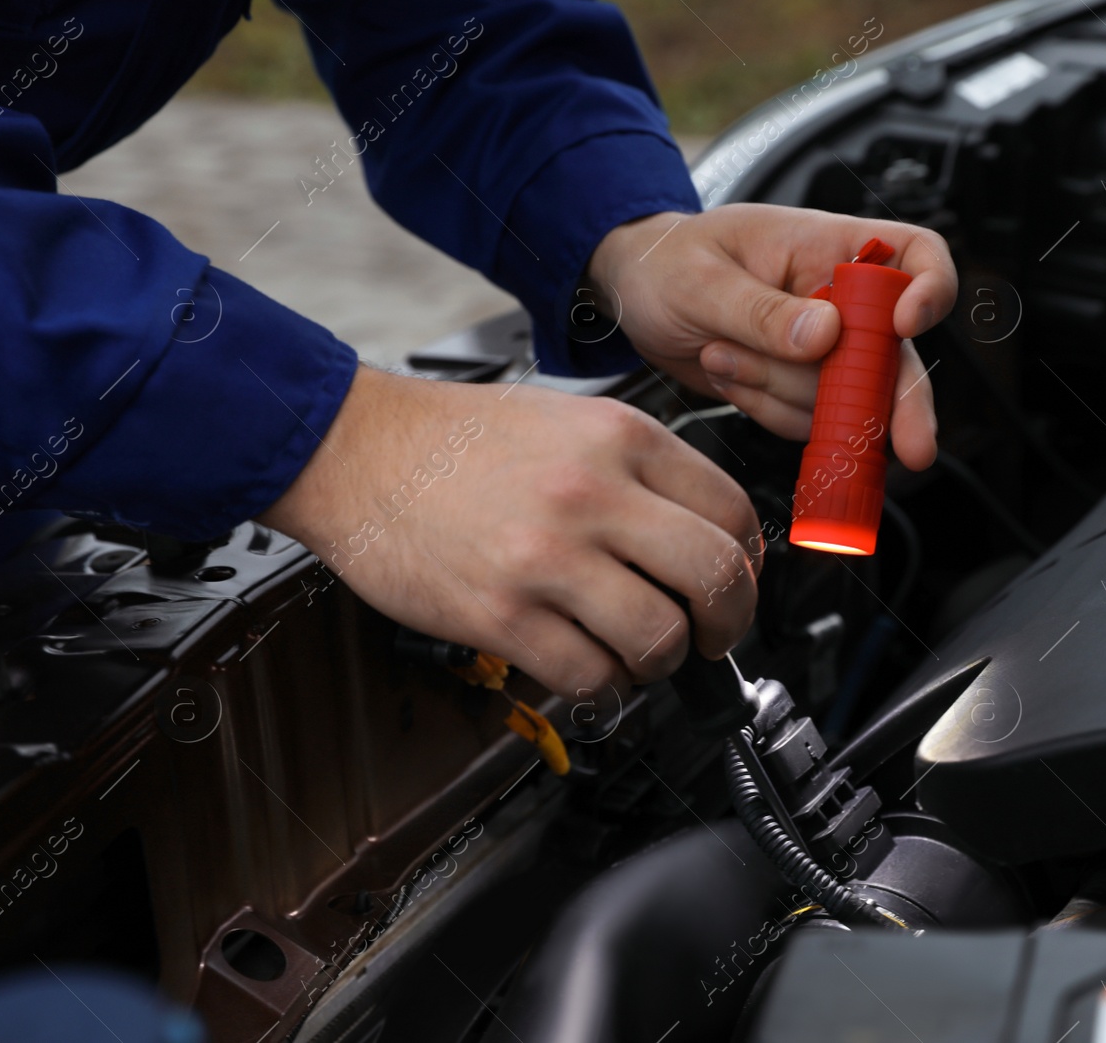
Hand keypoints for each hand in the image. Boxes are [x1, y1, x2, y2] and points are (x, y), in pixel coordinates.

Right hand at [258, 366, 760, 699]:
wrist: (355, 450)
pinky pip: (589, 675)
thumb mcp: (570, 420)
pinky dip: (603, 686)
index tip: (737, 582)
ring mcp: (547, 558)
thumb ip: (641, 470)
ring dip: (662, 661)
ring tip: (640, 652)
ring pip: (660, 638)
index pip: (734, 511)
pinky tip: (589, 667)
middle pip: (717, 577)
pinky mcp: (501, 614)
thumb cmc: (457, 439)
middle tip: (715, 635)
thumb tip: (706, 534)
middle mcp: (594, 494)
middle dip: (730, 622)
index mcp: (620, 439)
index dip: (750, 563)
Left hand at [586, 204, 955, 470]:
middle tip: (911, 449)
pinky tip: (729, 374)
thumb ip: (761, 311)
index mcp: (831, 246)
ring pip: (841, 399)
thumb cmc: (666, 263)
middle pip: (900, 354)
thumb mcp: (700, 279)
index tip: (905, 324)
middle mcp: (840, 300)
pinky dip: (765, 409)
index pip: (916, 254)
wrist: (633, 296)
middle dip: (902, 404)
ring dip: (780, 392)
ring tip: (723, 354)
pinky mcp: (800, 388)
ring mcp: (824, 350)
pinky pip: (805, 421)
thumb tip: (824, 336)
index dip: (929, 288)